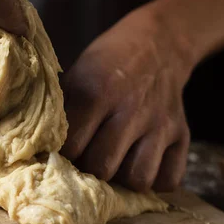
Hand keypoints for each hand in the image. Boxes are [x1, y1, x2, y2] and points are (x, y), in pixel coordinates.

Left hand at [60, 7, 194, 191]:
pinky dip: (155, 180)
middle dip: (89, 170)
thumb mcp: (76, 75)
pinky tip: (141, 165)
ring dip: (122, 179)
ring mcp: (159, 124)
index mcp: (98, 93)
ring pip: (138, 178)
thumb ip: (62, 111)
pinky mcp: (182, 134)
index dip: (61, 155)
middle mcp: (131, 110)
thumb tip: (40, 149)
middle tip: (86, 161)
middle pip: (103, 167)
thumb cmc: (105, 64)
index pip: (72, 146)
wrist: (157, 42)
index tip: (59, 153)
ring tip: (114, 165)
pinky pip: (170, 178)